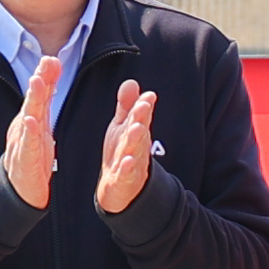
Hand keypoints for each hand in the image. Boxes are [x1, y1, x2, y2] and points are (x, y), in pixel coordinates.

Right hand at [3, 56, 58, 209]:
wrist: (19, 188)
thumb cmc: (33, 154)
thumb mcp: (42, 124)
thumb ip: (46, 99)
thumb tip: (50, 70)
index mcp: (31, 117)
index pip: (39, 93)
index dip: (45, 75)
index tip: (52, 58)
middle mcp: (24, 126)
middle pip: (32, 99)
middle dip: (39, 80)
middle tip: (45, 62)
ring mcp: (22, 141)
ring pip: (28, 117)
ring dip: (33, 99)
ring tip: (37, 82)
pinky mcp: (24, 159)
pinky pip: (26, 144)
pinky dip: (29, 132)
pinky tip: (30, 121)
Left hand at [94, 80, 157, 213]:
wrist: (120, 186)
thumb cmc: (122, 151)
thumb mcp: (122, 126)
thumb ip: (127, 106)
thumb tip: (131, 82)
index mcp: (135, 132)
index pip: (140, 117)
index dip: (143, 107)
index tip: (148, 95)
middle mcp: (135, 146)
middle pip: (138, 131)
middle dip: (140, 118)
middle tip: (142, 106)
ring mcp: (130, 163)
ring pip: (133, 150)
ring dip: (136, 140)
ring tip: (137, 128)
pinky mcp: (122, 179)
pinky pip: (125, 174)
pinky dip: (127, 168)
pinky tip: (127, 161)